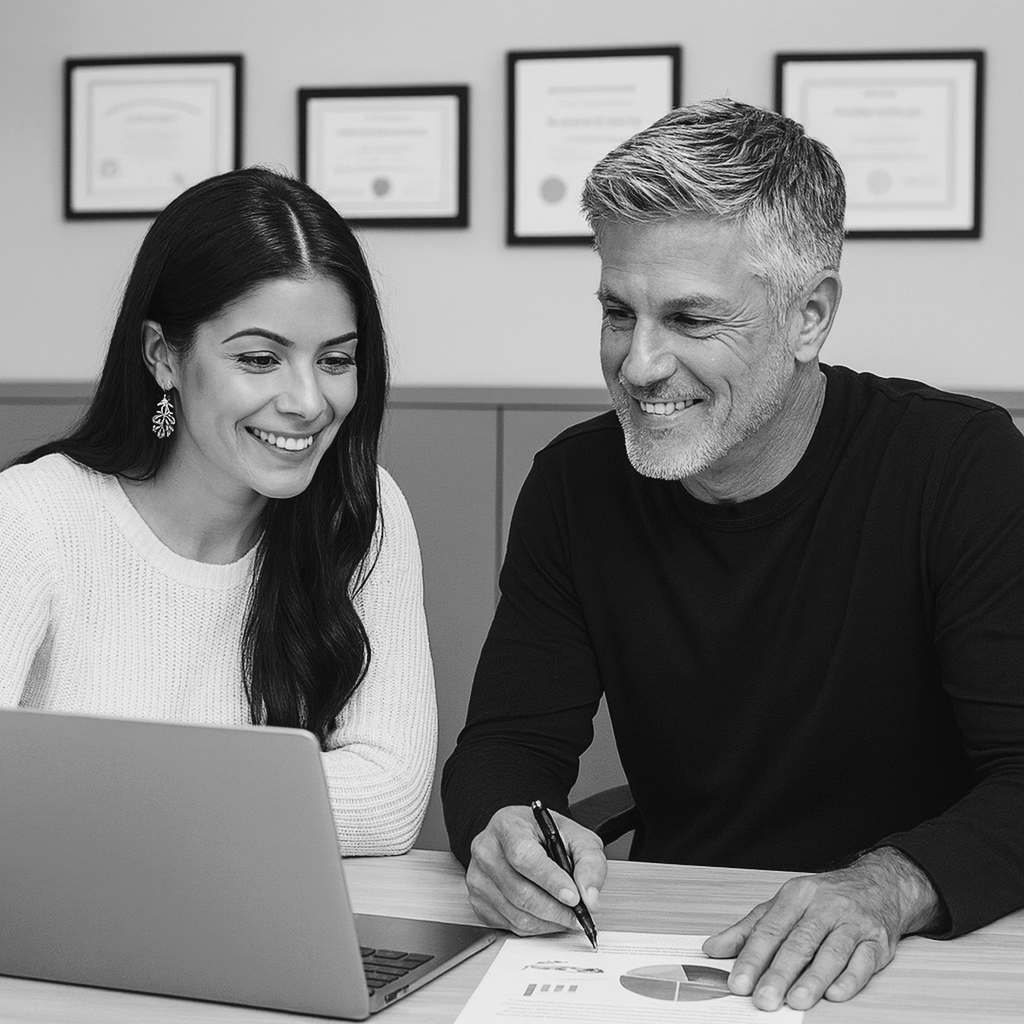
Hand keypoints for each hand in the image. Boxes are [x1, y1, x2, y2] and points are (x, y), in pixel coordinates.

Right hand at [465, 805, 606, 935]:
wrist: (520, 836)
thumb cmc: (544, 835)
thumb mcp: (575, 836)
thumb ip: (589, 862)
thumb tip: (590, 897)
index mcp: (508, 826)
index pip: (525, 857)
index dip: (550, 880)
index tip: (574, 897)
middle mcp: (486, 850)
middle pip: (520, 891)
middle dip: (556, 909)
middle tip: (579, 915)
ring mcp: (477, 877)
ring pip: (516, 914)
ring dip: (548, 922)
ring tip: (566, 915)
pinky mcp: (477, 900)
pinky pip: (509, 925)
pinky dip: (535, 927)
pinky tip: (547, 915)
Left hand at [702, 847, 942, 1011]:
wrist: (878, 885)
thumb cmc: (823, 899)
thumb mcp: (782, 905)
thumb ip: (748, 929)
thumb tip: (712, 948)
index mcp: (796, 896)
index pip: (769, 928)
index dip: (752, 957)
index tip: (738, 982)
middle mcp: (825, 906)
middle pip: (799, 942)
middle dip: (779, 973)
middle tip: (763, 999)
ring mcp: (854, 923)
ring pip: (832, 953)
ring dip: (813, 979)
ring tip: (795, 1001)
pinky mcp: (878, 941)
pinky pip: (864, 962)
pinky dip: (850, 979)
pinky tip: (836, 994)